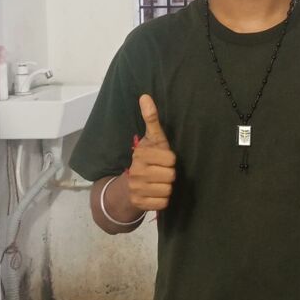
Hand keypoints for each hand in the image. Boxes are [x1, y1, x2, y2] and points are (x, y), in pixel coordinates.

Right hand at [127, 94, 176, 210]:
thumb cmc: (148, 158)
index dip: (170, 160)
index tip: (162, 159)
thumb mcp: (152, 139)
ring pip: (167, 189)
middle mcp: (136, 171)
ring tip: (157, 182)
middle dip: (169, 174)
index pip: (171, 159)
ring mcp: (136, 189)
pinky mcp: (139, 203)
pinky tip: (154, 193)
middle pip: (171, 175)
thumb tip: (145, 96)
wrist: (128, 186)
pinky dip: (162, 200)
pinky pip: (163, 203)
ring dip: (166, 187)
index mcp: (141, 154)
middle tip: (160, 171)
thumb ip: (151, 119)